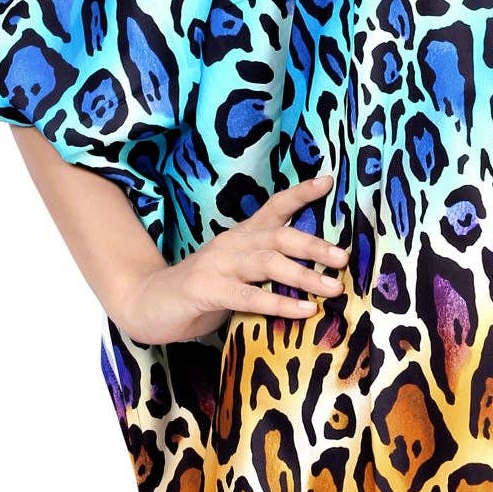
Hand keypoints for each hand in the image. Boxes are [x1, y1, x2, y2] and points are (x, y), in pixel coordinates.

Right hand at [113, 173, 346, 343]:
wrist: (147, 303)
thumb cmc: (203, 291)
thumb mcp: (239, 274)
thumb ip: (268, 271)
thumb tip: (316, 276)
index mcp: (241, 237)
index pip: (273, 207)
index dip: (300, 194)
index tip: (328, 181)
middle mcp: (232, 245)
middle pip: (279, 236)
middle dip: (314, 245)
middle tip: (344, 258)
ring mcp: (217, 266)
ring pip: (267, 263)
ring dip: (304, 275)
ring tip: (333, 288)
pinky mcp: (206, 291)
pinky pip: (248, 296)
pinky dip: (279, 303)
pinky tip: (304, 310)